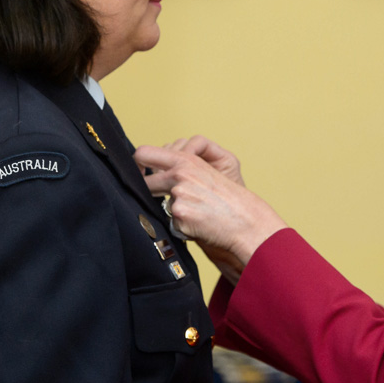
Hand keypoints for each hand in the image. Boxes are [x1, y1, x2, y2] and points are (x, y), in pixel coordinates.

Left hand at [135, 145, 285, 266]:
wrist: (246, 220)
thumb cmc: (229, 199)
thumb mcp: (205, 174)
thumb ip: (181, 171)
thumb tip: (154, 175)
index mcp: (186, 161)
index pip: (144, 154)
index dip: (137, 165)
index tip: (140, 174)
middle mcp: (179, 175)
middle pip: (145, 183)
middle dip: (149, 193)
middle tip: (165, 200)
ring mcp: (178, 197)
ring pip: (162, 206)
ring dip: (175, 213)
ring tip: (199, 214)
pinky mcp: (180, 218)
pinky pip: (172, 225)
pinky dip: (184, 228)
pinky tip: (201, 225)